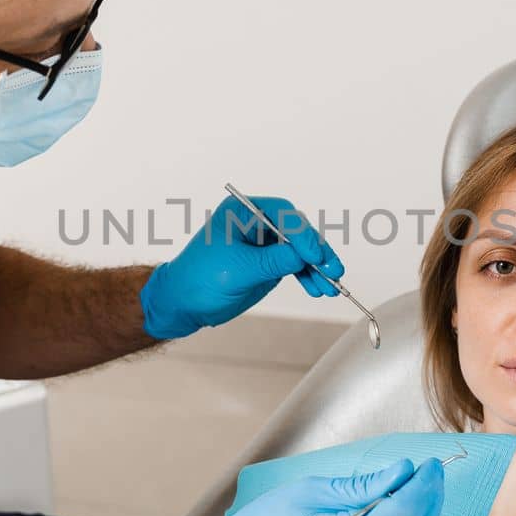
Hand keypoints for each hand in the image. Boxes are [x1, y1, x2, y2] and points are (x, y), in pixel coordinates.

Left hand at [140, 193, 345, 339]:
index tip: (314, 255)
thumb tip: (304, 255)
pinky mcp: (268, 263)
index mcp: (243, 211)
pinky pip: (295, 266)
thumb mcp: (239, 270)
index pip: (283, 215)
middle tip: (332, 269)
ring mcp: (264, 244)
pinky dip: (308, 276)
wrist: (183, 303)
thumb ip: (273, 261)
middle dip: (316, 251)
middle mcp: (257, 223)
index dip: (303, 234)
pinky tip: (318, 288)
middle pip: (297, 231)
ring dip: (317, 268)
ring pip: (300, 250)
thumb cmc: (199, 279)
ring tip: (330, 285)